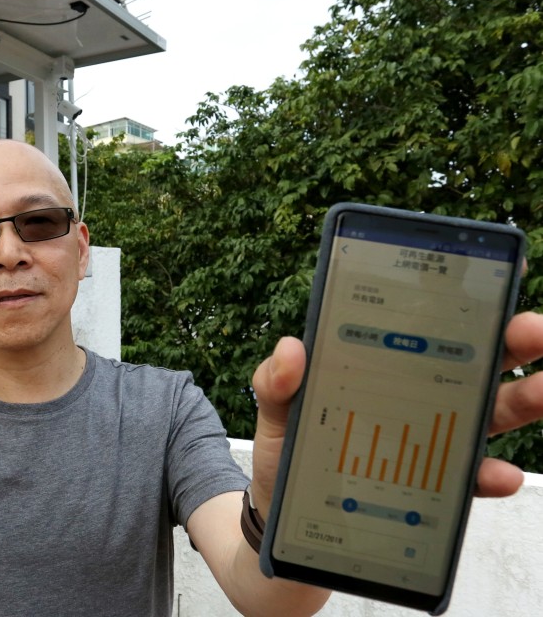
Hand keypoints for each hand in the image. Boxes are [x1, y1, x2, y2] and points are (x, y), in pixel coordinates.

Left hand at [249, 311, 542, 514]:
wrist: (285, 518)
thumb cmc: (287, 453)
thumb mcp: (274, 412)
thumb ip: (276, 381)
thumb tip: (292, 349)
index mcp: (383, 366)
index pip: (431, 326)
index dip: (469, 300)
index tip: (502, 273)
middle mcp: (418, 396)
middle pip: (476, 363)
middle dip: (513, 341)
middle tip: (534, 329)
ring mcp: (430, 441)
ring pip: (489, 414)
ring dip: (523, 400)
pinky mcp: (431, 486)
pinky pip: (468, 480)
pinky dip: (488, 475)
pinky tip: (501, 473)